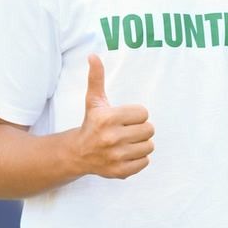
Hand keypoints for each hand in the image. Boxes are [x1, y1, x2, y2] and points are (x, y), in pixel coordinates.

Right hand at [73, 54, 154, 179]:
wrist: (78, 154)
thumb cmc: (91, 123)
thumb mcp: (94, 101)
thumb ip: (96, 78)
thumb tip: (93, 55)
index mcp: (108, 118)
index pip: (144, 113)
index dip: (136, 115)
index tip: (124, 118)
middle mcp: (112, 138)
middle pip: (149, 129)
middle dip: (140, 129)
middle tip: (127, 130)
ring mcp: (116, 156)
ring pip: (149, 146)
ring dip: (141, 143)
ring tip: (127, 142)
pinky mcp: (120, 171)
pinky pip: (145, 162)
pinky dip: (139, 158)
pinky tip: (126, 154)